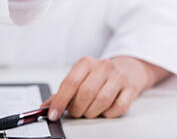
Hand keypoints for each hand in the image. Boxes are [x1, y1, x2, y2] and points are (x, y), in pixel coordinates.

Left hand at [43, 56, 169, 119]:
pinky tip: (105, 109)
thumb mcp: (80, 78)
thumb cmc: (99, 77)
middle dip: (77, 109)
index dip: (60, 101)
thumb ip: (62, 93)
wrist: (127, 69)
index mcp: (87, 63)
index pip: (71, 82)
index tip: (54, 114)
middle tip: (76, 112)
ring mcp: (119, 76)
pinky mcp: (131, 88)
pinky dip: (108, 113)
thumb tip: (45, 108)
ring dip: (92, 113)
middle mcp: (104, 66)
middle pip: (86, 93)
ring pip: (102, 101)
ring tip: (90, 111)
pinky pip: (117, 108)